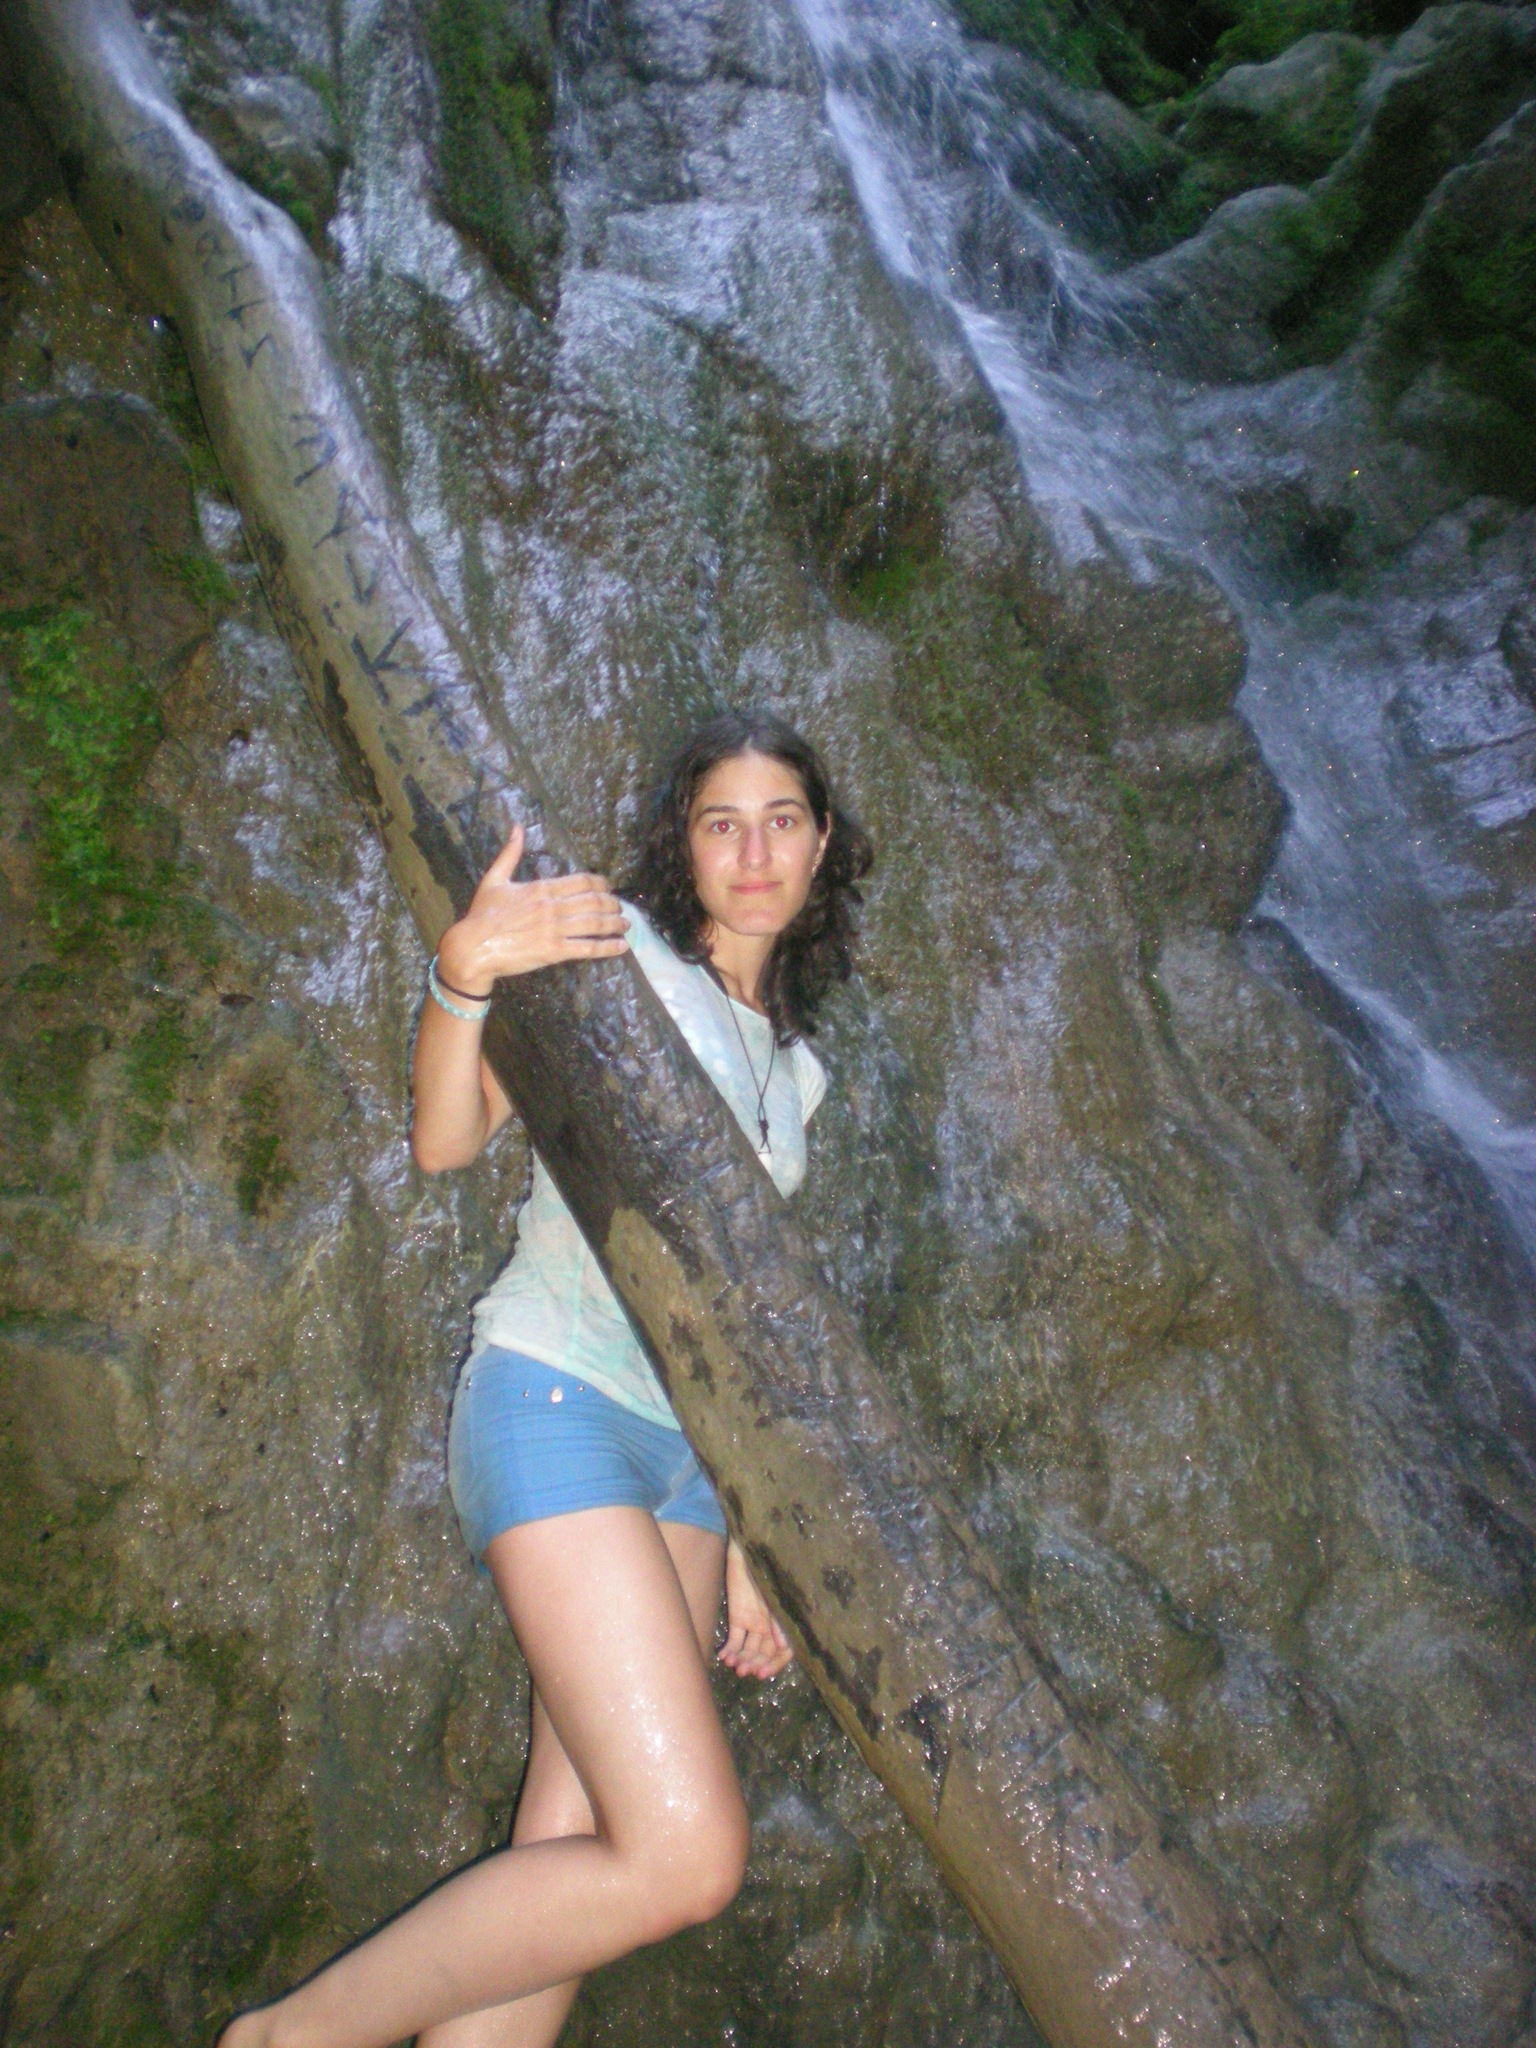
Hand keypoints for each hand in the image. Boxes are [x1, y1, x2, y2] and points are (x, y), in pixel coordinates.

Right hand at [435, 824, 628, 996]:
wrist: (472, 947)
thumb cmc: (482, 914)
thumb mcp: (494, 879)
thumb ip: (509, 854)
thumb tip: (517, 828)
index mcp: (542, 888)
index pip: (583, 882)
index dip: (601, 884)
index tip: (608, 888)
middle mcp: (554, 907)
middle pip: (594, 902)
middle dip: (612, 904)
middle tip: (620, 909)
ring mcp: (556, 930)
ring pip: (596, 924)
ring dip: (615, 924)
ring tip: (626, 925)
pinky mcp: (554, 951)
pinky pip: (588, 948)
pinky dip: (608, 947)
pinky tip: (621, 946)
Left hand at [718, 1539, 793, 1680]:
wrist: (746, 1550)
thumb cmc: (764, 1569)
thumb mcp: (772, 1595)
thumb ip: (778, 1620)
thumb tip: (784, 1645)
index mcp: (782, 1621)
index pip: (784, 1651)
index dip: (775, 1664)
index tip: (763, 1673)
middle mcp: (769, 1625)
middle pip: (765, 1653)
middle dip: (755, 1664)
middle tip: (744, 1672)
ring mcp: (753, 1622)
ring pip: (749, 1649)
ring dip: (742, 1659)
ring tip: (733, 1666)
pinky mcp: (738, 1617)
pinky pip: (735, 1639)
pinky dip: (730, 1650)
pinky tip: (724, 1657)